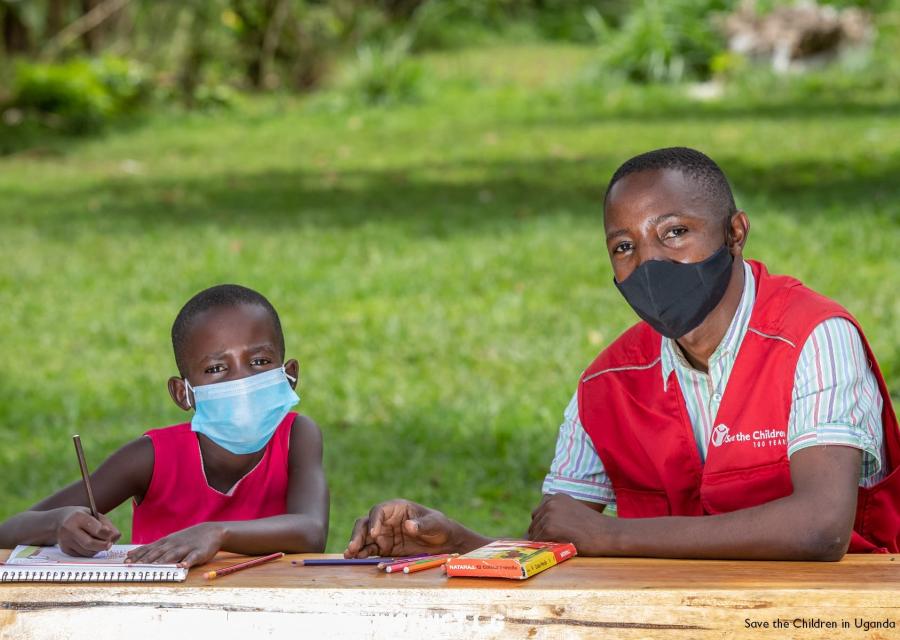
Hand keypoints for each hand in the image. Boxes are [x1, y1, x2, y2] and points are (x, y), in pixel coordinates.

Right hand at [56, 507, 120, 556]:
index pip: (96, 529)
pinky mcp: (65, 550)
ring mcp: (65, 541)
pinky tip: (90, 546)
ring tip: (100, 542)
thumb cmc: (82, 517)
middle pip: (90, 543)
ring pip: (87, 551)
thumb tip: (117, 537)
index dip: (107, 534)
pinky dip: (90, 552)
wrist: (59, 521)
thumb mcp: (95, 515)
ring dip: (97, 549)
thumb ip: (107, 525)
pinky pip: (82, 555)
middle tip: (110, 545)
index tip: (113, 535)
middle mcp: (69, 529)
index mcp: (79, 517)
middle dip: (102, 545)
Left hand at [126, 523, 224, 567]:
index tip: (126, 561)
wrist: (211, 531)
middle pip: (158, 553)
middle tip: (134, 566)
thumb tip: (132, 553)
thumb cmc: (187, 538)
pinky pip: (193, 558)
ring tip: (154, 566)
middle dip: (145, 559)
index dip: (138, 555)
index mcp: (166, 542)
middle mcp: (174, 544)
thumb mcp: (170, 540)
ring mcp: (186, 548)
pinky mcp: (199, 553)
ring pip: (173, 555)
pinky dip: (188, 561)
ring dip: (163, 560)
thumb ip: (153, 547)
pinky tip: (183, 566)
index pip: (149, 549)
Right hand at [345, 499, 475, 557]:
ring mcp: (383, 535)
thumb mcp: (435, 524)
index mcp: (397, 509)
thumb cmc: (440, 527)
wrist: (444, 544)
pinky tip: (356, 560)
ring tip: (349, 555)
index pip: (379, 511)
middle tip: (353, 547)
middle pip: (366, 524)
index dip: (374, 521)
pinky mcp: (384, 548)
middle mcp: (386, 520)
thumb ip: (422, 525)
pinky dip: (362, 554)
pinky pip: (369, 550)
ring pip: (364, 538)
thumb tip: (409, 525)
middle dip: (358, 534)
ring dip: (355, 545)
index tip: (375, 533)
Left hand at [528, 493, 610, 555]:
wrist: (607, 534)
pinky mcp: (549, 528)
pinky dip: (544, 549)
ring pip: (535, 534)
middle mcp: (550, 502)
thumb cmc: (593, 528)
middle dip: (541, 535)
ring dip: (543, 543)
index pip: (538, 514)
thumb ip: (555, 516)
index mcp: (555, 497)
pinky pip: (538, 542)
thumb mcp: (572, 513)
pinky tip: (557, 550)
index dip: (543, 527)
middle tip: (554, 545)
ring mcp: (548, 514)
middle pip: (534, 523)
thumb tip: (532, 532)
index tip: (551, 536)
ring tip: (558, 548)